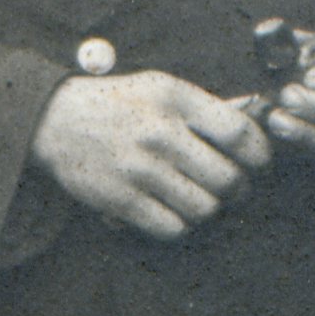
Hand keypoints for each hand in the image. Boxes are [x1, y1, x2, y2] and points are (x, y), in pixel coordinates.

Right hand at [32, 66, 266, 240]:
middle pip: (228, 179)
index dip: (260, 155)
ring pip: (205, 209)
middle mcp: (159, 133)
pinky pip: (173, 228)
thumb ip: (203, 109)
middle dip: (239, 190)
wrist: (54, 120)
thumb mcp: (161, 88)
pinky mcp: (120, 199)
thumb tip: (253, 137)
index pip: (239, 134)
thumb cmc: (119, 103)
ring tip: (202, 200)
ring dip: (210, 209)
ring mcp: (139, 168)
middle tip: (234, 189)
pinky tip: (176, 212)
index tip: (259, 164)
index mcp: (175, 100)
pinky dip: (181, 225)